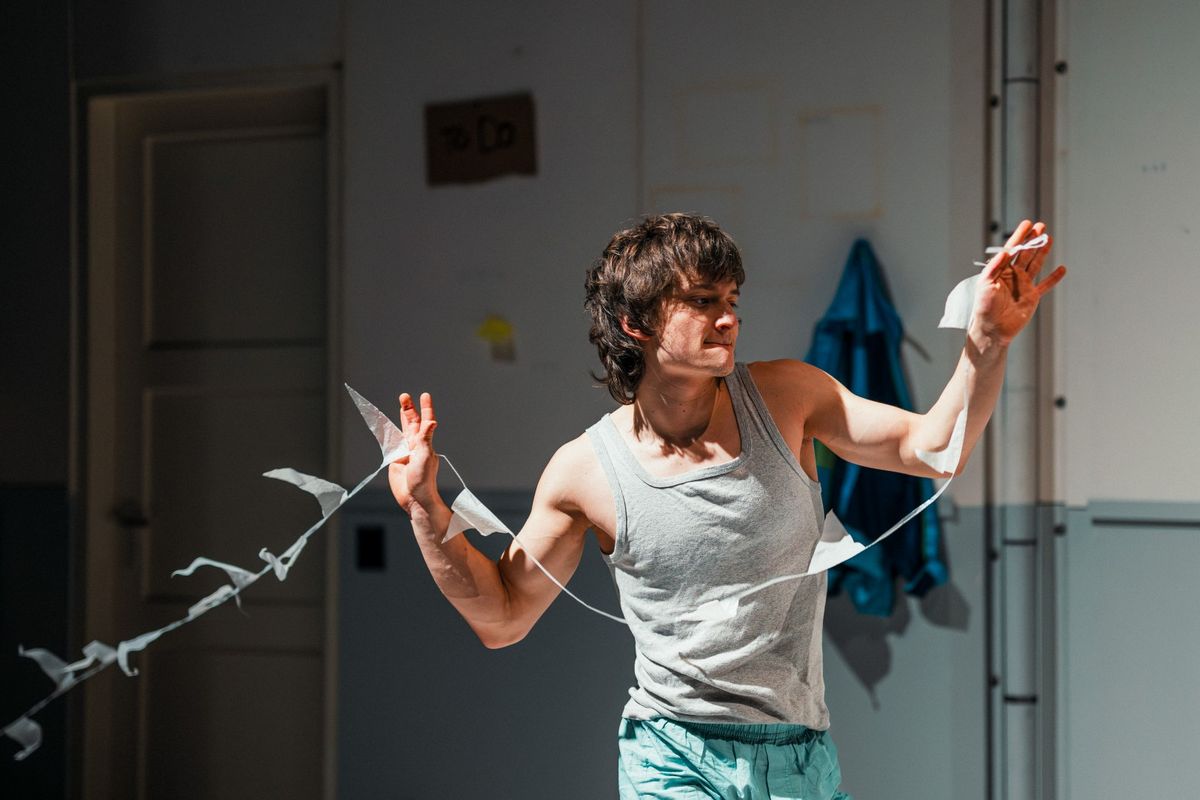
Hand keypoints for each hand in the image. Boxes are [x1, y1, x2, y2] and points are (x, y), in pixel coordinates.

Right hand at [387, 392, 440, 514]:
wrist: (414, 499)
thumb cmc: (424, 480)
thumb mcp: (425, 456)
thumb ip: (426, 438)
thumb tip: (433, 421)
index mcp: (424, 443)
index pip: (426, 421)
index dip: (425, 408)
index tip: (425, 395)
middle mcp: (416, 445)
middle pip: (413, 423)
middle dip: (409, 409)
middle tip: (404, 396)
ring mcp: (406, 452)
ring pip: (403, 430)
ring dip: (402, 418)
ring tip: (401, 405)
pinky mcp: (396, 460)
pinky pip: (393, 443)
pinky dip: (391, 434)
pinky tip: (389, 428)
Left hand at [971, 220, 1067, 346]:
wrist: (992, 329)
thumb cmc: (984, 308)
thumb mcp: (985, 285)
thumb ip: (994, 268)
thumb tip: (1005, 251)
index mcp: (1000, 271)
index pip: (1011, 249)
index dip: (1019, 236)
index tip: (1027, 223)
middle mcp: (1012, 276)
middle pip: (1025, 253)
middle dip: (1032, 239)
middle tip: (1041, 225)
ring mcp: (1023, 286)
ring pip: (1035, 265)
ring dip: (1042, 252)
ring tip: (1049, 238)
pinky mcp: (1032, 297)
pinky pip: (1045, 285)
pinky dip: (1054, 278)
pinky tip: (1061, 269)